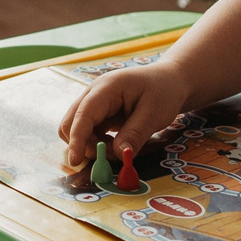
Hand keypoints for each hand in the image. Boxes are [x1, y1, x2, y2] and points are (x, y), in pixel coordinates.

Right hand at [56, 62, 192, 175]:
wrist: (169, 81)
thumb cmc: (163, 91)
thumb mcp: (154, 114)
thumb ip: (135, 134)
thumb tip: (119, 154)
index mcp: (107, 88)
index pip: (84, 114)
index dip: (77, 138)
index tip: (75, 160)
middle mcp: (94, 93)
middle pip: (71, 122)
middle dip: (83, 144)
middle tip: (109, 156)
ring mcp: (94, 103)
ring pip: (78, 129)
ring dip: (91, 145)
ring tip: (118, 148)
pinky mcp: (99, 113)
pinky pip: (88, 132)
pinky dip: (97, 143)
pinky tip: (116, 144)